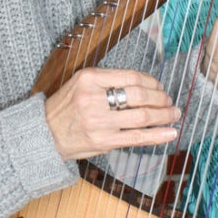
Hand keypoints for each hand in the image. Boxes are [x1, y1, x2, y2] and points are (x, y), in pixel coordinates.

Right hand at [45, 67, 181, 161]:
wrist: (44, 134)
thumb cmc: (65, 108)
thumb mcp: (80, 83)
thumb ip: (108, 81)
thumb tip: (145, 86)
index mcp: (89, 78)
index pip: (131, 76)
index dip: (152, 81)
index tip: (159, 87)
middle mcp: (94, 98)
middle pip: (140, 95)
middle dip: (161, 98)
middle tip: (170, 101)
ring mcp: (99, 121)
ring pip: (142, 116)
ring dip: (163, 115)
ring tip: (173, 115)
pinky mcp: (103, 141)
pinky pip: (136, 137)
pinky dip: (157, 135)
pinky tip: (170, 133)